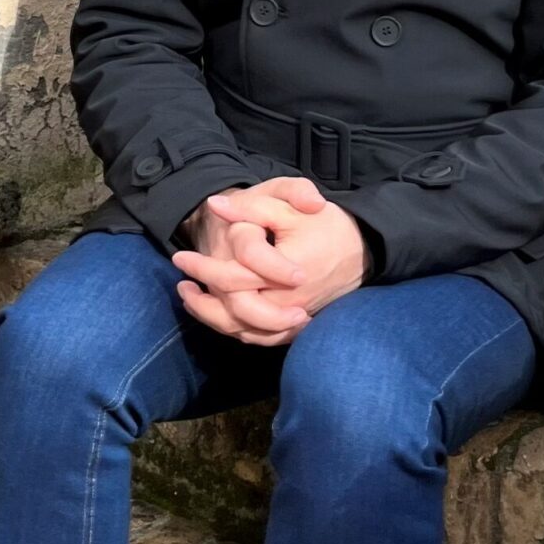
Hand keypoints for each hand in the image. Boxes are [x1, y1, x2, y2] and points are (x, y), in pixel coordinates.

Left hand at [171, 176, 370, 346]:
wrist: (363, 248)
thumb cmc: (326, 224)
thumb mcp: (289, 206)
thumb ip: (252, 207)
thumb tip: (215, 205)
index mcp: (284, 272)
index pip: (233, 278)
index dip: (202, 267)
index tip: (180, 257)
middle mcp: (289, 302)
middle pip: (235, 313)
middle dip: (202, 301)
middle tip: (181, 283)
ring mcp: (294, 317)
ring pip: (246, 331)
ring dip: (214, 319)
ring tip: (191, 299)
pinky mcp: (298, 324)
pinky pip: (262, 337)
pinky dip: (237, 330)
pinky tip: (221, 315)